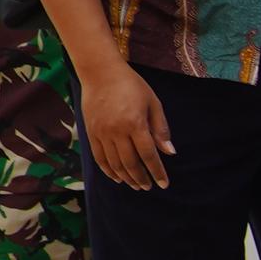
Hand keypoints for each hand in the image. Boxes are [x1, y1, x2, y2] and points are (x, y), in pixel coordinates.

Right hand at [80, 54, 173, 191]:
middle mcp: (117, 131)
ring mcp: (101, 132)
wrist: (100, 72)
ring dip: (126, 177)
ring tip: (135, 184)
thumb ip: (161, 128)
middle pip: (130, 163)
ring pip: (114, 163)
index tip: (164, 184)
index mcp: (135, 123)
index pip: (149, 155)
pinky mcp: (90, 132)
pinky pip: (99, 157)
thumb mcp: (153, 102)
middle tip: (148, 187)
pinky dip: (108, 170)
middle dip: (141, 178)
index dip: (157, 172)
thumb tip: (170, 152)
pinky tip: (116, 177)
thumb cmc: (131, 85)